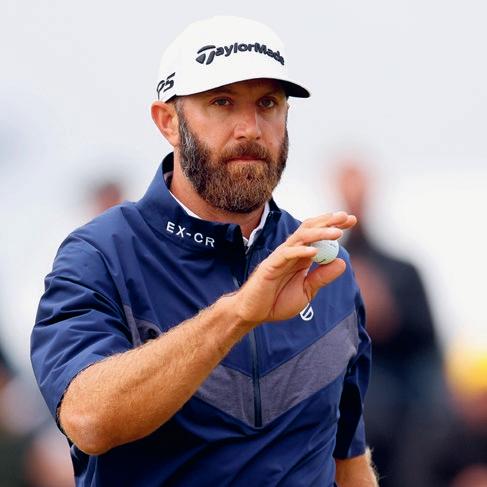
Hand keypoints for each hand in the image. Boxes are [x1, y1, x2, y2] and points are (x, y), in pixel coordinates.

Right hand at [235, 211, 356, 324]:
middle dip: (329, 221)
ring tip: (337, 233)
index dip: (334, 226)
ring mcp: (280, 257)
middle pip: (310, 229)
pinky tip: (314, 252)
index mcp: (301, 257)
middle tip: (347, 217)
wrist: (255, 313)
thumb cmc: (278, 302)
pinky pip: (286, 254)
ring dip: (319, 233)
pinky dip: (300, 251)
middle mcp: (291, 252)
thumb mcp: (307, 291)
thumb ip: (322, 277)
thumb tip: (342, 262)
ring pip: (300, 238)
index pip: (318, 235)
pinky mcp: (270, 266)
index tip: (352, 220)